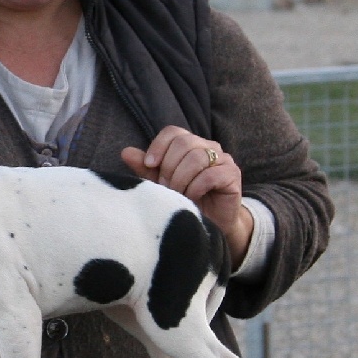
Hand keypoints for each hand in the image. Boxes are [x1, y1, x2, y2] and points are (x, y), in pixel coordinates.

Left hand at [121, 126, 252, 268]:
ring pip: (196, 158)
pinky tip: (192, 199)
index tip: (149, 165)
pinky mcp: (232, 175)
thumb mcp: (160, 184)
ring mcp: (223, 159)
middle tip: (166, 188)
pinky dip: (195, 188)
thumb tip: (125, 152)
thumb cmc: (184, 202)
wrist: (209, 225)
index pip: (172, 132)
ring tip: (178, 195)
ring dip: (181, 180)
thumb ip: (145, 168)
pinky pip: (210, 175)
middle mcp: (208, 147)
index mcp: (190, 144)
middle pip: (184, 143)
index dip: (158, 146)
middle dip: (169, 168)